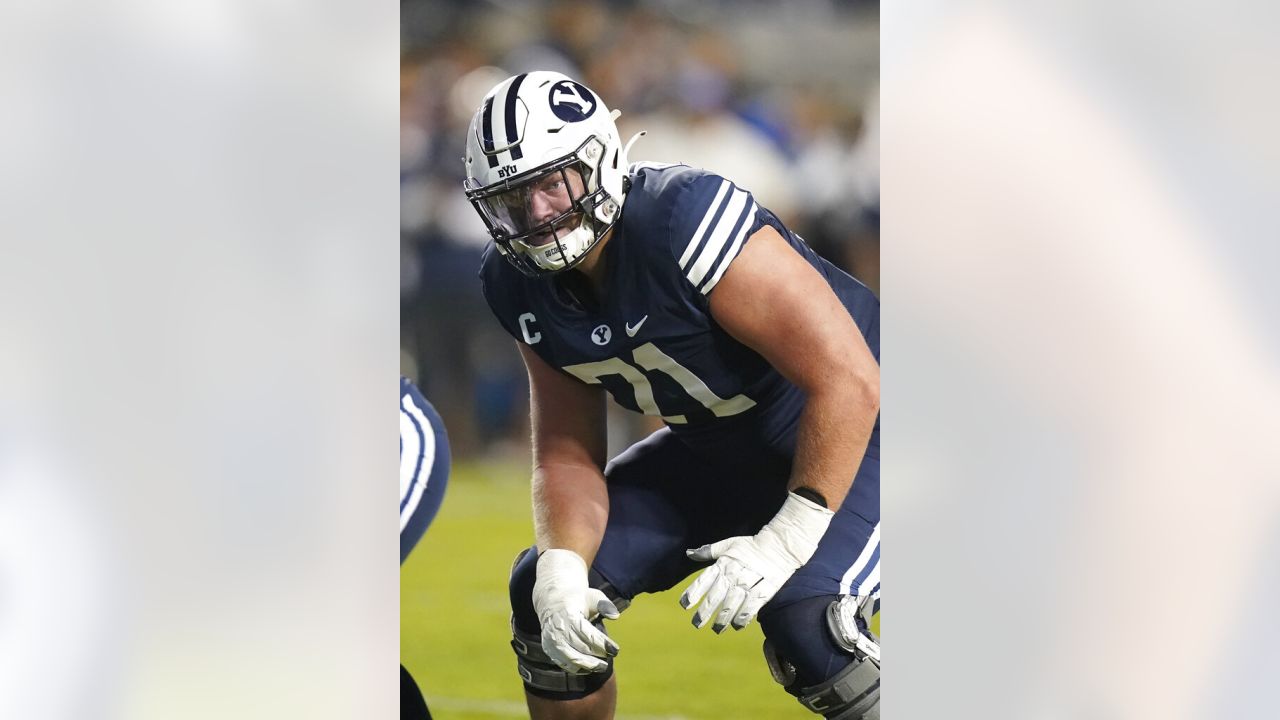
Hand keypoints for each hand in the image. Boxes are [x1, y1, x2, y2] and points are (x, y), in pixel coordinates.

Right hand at [533, 549, 620, 673]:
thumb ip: (604, 604)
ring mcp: (551, 640)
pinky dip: (576, 668)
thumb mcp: (592, 596)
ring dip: (588, 665)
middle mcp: (558, 629)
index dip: (602, 644)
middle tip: (610, 658)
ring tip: (602, 666)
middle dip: (597, 655)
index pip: (587, 634)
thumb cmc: (578, 599)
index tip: (615, 649)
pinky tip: (588, 668)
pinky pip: (563, 663)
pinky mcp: (548, 648)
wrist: (553, 600)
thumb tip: (615, 616)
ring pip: (571, 658)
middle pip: (580, 648)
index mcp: (569, 615)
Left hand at [680, 492, 833, 631]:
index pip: (704, 580)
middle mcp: (732, 575)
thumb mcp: (728, 544)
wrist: (778, 546)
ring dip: (722, 619)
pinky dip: (743, 618)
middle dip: (704, 612)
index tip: (684, 605)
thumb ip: (708, 551)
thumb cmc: (750, 546)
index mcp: (722, 564)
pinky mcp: (762, 592)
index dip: (693, 593)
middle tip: (696, 624)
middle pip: (715, 597)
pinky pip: (750, 608)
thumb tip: (689, 553)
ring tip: (716, 629)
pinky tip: (737, 626)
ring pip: (731, 605)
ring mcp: (747, 585)